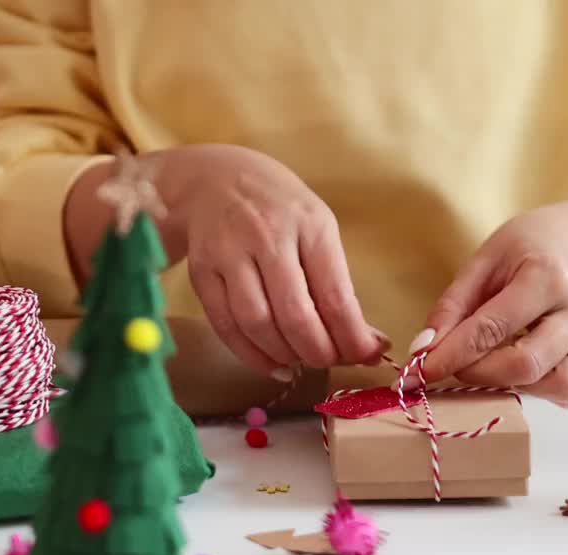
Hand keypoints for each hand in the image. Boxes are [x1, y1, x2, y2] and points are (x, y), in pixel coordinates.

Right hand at [181, 145, 387, 379]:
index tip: (366, 357)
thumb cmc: (278, 208)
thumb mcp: (316, 227)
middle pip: (295, 315)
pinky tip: (272, 364)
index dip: (352, 338)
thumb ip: (337, 283)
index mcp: (310, 224)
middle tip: (330, 361)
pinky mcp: (201, 271)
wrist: (214, 178)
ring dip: (285, 355)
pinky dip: (251, 355)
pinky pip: (225, 325)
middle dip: (319, 353)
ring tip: (301, 361)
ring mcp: (229, 254)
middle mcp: (267, 237)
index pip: (335, 296)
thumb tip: (366, 343)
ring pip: (257, 324)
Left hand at [417, 203, 567, 406]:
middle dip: (477, 375)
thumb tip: (423, 352)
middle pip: (525, 364)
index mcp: (548, 276)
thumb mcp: (483, 262)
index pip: (492, 329)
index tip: (418, 370)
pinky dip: (537, 390)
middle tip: (452, 365)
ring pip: (553, 385)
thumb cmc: (527, 251)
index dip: (450, 356)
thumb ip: (452, 307)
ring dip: (510, 384)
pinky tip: (519, 368)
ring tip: (489, 363)